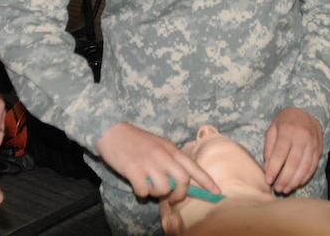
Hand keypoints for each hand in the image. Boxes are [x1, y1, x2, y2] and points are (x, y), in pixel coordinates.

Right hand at [95, 122, 219, 201]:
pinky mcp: (134, 170)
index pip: (193, 166)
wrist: (112, 131)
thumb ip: (170, 159)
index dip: (207, 181)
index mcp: (171, 148)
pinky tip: (137, 185)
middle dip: (180, 194)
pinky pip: (144, 191)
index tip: (217, 192)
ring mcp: (149, 163)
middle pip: (183, 181)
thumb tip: (179, 181)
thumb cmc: (136, 140)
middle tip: (172, 198)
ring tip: (149, 186)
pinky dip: (141, 193)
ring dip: (157, 193)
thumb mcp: (158, 145)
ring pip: (163, 189)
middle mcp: (163, 155)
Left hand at [262, 107, 320, 193]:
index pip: (280, 154)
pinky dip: (305, 177)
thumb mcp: (273, 128)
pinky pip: (313, 166)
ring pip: (305, 166)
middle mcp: (302, 138)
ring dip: (295, 181)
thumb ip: (269, 147)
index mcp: (288, 131)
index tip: (268, 180)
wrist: (306, 110)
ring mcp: (312, 144)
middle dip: (285, 178)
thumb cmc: (286, 121)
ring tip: (286, 189)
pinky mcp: (319, 149)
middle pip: (293, 162)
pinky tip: (298, 183)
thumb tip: (267, 167)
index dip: (274, 169)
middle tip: (278, 189)